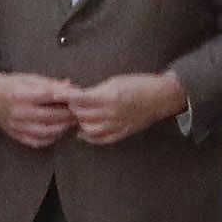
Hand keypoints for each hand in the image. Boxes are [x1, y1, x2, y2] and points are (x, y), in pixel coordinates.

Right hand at [0, 71, 79, 149]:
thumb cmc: (11, 85)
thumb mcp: (29, 78)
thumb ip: (50, 83)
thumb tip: (71, 87)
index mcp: (21, 94)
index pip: (49, 96)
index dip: (66, 96)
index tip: (79, 97)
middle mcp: (19, 113)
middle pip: (50, 116)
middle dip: (68, 114)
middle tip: (80, 111)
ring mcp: (17, 127)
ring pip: (47, 132)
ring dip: (63, 128)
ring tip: (71, 121)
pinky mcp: (17, 136)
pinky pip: (38, 142)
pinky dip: (51, 138)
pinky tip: (58, 131)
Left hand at [69, 72, 189, 145]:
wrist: (160, 97)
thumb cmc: (139, 84)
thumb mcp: (115, 81)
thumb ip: (96, 90)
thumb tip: (79, 95)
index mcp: (109, 97)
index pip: (80, 100)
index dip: (68, 97)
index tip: (61, 94)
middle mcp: (111, 113)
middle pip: (81, 115)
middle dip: (73, 108)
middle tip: (71, 102)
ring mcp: (116, 125)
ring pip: (88, 129)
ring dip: (80, 122)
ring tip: (79, 115)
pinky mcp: (121, 133)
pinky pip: (100, 139)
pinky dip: (89, 137)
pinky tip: (84, 132)